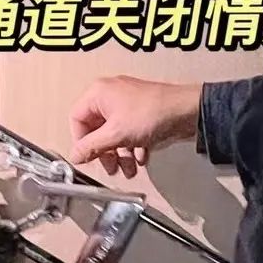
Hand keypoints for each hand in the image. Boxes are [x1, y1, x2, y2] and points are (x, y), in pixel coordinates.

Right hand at [68, 75, 202, 176]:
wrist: (186, 111)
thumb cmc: (152, 112)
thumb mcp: (115, 135)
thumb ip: (92, 146)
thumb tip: (75, 155)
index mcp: (98, 93)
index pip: (77, 119)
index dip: (80, 141)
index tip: (87, 157)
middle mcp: (110, 95)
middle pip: (96, 128)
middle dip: (104, 151)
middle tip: (110, 167)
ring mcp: (126, 103)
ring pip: (114, 133)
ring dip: (120, 154)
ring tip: (127, 169)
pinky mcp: (141, 112)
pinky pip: (129, 132)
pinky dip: (132, 147)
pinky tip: (140, 158)